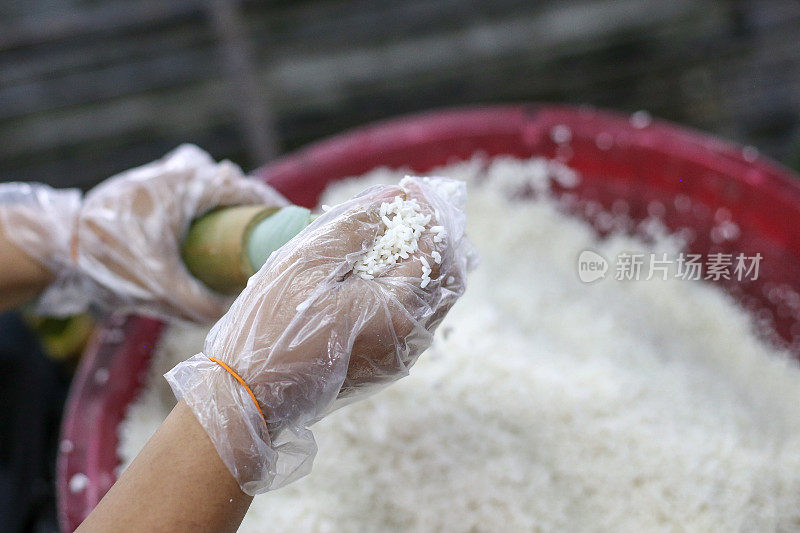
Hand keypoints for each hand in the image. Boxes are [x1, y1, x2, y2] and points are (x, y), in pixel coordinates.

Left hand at [0, 145, 285, 321]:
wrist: (62, 243)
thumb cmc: (113, 260)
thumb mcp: (161, 287)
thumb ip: (198, 305)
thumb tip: (234, 314)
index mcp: (192, 185)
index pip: (248, 190)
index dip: (275, 209)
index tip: (292, 228)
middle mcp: (182, 171)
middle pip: (233, 184)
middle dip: (253, 208)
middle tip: (265, 238)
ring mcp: (164, 172)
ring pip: (211, 179)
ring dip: (228, 201)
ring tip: (238, 232)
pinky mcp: (150, 182)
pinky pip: (190, 182)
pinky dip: (204, 198)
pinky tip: (204, 224)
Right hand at [166, 176, 472, 493]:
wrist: (251, 395)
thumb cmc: (274, 325)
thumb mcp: (308, 261)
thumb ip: (355, 227)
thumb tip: (393, 199)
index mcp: (399, 310)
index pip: (434, 248)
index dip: (426, 210)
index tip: (410, 187)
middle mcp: (412, 337)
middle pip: (446, 275)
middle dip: (437, 234)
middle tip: (414, 207)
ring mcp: (402, 355)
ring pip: (434, 299)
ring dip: (426, 261)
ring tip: (403, 232)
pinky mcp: (387, 366)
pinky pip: (416, 318)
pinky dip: (411, 286)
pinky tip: (388, 270)